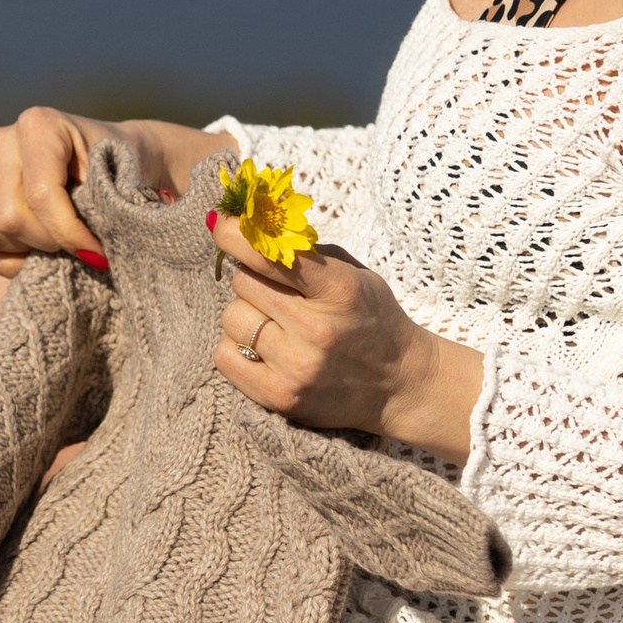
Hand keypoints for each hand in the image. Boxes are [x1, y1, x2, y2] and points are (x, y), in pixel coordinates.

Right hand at [0, 108, 113, 277]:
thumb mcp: (118, 176)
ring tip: (60, 245)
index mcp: (38, 125)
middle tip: (81, 248)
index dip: (69, 233)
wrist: (107, 159)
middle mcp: (0, 141)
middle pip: (11, 218)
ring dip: (26, 251)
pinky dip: (6, 261)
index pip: (41, 195)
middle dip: (50, 244)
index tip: (97, 255)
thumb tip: (84, 252)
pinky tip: (36, 254)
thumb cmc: (116, 167)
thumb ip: (99, 207)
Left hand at [211, 217, 483, 460]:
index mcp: (339, 289)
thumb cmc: (370, 318)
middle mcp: (316, 328)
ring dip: (247, 316)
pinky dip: (237, 348)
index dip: (238, 235)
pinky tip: (265, 351)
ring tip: (277, 327)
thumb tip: (242, 225)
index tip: (221, 224)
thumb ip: (303, 251)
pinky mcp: (279, 398)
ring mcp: (297, 367)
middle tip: (278, 295)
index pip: (271, 254)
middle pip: (243, 283)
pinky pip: (224, 357)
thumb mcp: (351, 275)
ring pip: (231, 318)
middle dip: (255, 282)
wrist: (400, 384)